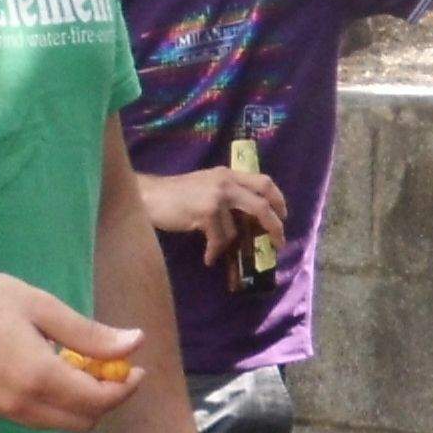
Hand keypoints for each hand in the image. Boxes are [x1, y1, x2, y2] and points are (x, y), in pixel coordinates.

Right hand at [0, 264, 146, 429]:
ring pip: (58, 424)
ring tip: (83, 363)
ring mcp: (1, 411)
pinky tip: (53, 368)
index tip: (136, 366)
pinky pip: (36, 417)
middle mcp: (20, 405)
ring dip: (81, 403)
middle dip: (106, 399)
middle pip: (82, 422)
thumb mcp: (40, 305)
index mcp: (37, 377)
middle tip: (113, 366)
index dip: (125, 387)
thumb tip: (134, 343)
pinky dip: (56, 402)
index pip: (98, 401)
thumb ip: (89, 333)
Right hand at [139, 167, 287, 269]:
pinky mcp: (206, 212)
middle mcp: (226, 181)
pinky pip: (219, 239)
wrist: (149, 196)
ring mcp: (216, 197)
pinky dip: (214, 251)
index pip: (264, 181)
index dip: (278, 199)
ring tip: (216, 253)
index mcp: (228, 174)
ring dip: (228, 245)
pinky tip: (208, 258)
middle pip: (262, 203)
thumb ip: (227, 196)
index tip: (283, 215)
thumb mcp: (206, 187)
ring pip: (236, 229)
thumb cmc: (175, 195)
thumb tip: (247, 219)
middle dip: (274, 225)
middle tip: (278, 241)